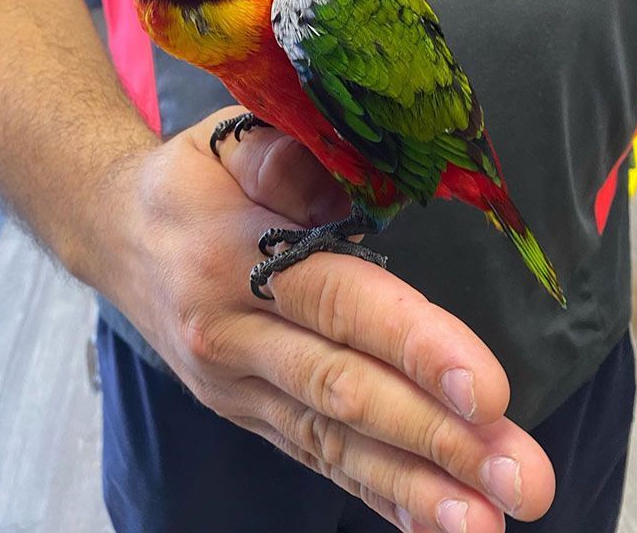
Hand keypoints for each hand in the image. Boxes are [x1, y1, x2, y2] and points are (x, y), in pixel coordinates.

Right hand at [94, 106, 554, 532]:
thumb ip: (287, 156)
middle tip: (523, 475)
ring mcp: (237, 387)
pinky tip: (438, 521)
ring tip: (489, 518)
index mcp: (234, 259)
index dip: (412, 345)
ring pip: (333, 441)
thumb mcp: (227, 142)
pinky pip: (316, 456)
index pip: (336, 303)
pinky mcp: (247, 412)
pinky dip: (376, 494)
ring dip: (416, 484)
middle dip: (437, 437)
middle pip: (345, 391)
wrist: (113, 234)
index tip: (486, 388)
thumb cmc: (188, 181)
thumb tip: (355, 187)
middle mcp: (233, 337)